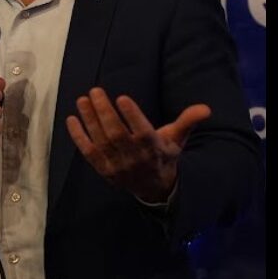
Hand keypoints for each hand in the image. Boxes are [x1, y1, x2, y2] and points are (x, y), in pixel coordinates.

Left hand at [66, 88, 210, 202]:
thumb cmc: (164, 156)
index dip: (132, 115)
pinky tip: (71, 119)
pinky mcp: (103, 170)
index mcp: (153, 148)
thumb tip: (206, 108)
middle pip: (116, 134)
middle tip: (95, 91)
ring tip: (82, 99)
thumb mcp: (177, 139)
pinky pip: (88, 152)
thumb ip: (188, 121)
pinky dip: (78, 137)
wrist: (154, 188)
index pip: (142, 132)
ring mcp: (117, 165)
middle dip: (104, 112)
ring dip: (89, 119)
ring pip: (100, 141)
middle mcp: (134, 158)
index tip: (122, 97)